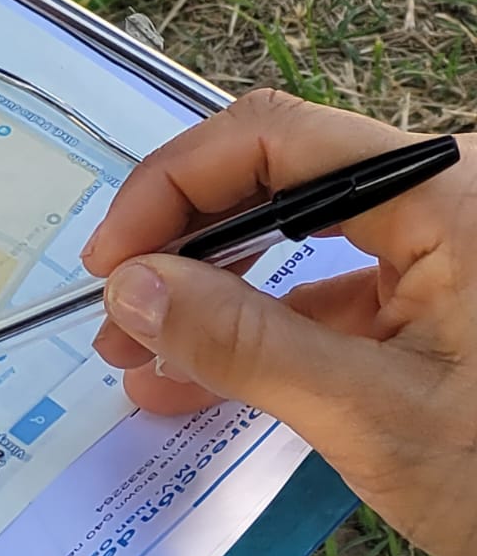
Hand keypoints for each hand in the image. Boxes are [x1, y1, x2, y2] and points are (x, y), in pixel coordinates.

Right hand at [83, 90, 476, 555]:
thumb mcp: (375, 414)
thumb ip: (246, 344)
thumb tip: (135, 289)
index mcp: (446, 195)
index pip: (270, 141)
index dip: (170, 190)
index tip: (112, 260)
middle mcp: (445, 198)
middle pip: (273, 182)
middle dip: (180, 249)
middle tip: (115, 315)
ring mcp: (444, 246)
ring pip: (294, 242)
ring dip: (210, 297)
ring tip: (142, 357)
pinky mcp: (441, 295)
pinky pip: (329, 292)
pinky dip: (259, 332)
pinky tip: (201, 377)